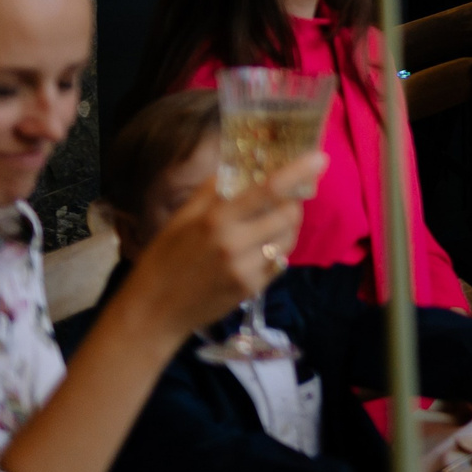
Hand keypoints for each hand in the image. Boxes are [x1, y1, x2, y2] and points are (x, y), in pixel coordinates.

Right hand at [119, 151, 323, 337]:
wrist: (152, 312)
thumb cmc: (163, 260)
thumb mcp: (181, 219)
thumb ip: (212, 191)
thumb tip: (239, 163)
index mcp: (215, 219)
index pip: (267, 190)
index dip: (297, 172)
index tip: (319, 158)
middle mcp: (235, 243)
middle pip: (287, 214)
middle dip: (293, 202)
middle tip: (286, 197)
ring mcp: (246, 268)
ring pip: (288, 238)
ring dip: (288, 226)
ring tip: (271, 223)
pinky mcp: (252, 289)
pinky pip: (280, 262)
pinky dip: (277, 250)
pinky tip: (260, 249)